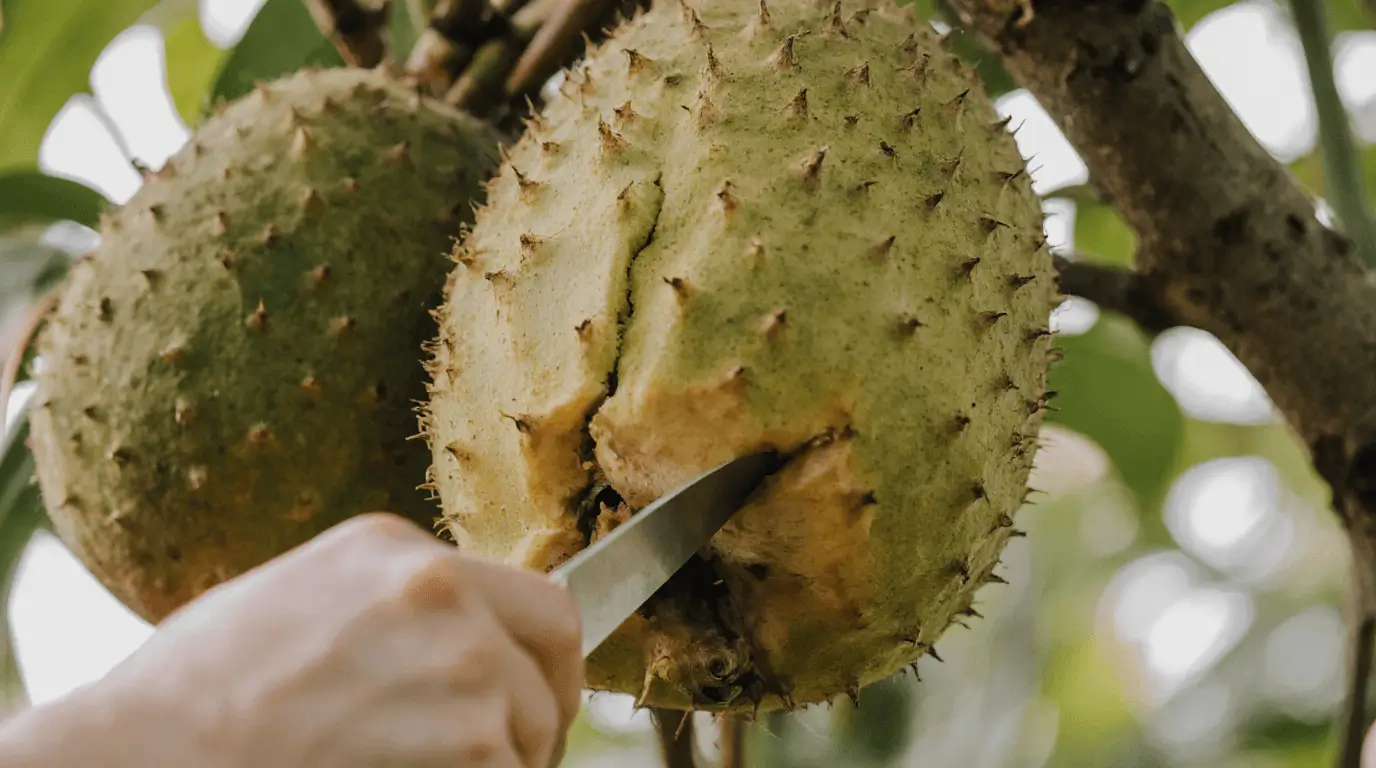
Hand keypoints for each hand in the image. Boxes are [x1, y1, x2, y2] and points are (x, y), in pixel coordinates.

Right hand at [65, 513, 583, 766]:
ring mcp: (464, 670)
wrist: (140, 754)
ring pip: (529, 737)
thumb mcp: (303, 598)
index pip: (539, 601)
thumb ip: (396, 606)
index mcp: (399, 552)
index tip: (534, 692)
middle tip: (504, 754)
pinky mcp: (471, 749)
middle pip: (554, 663)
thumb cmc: (196, 693)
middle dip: (540, 715)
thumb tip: (465, 634)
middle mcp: (443, 595)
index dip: (544, 659)